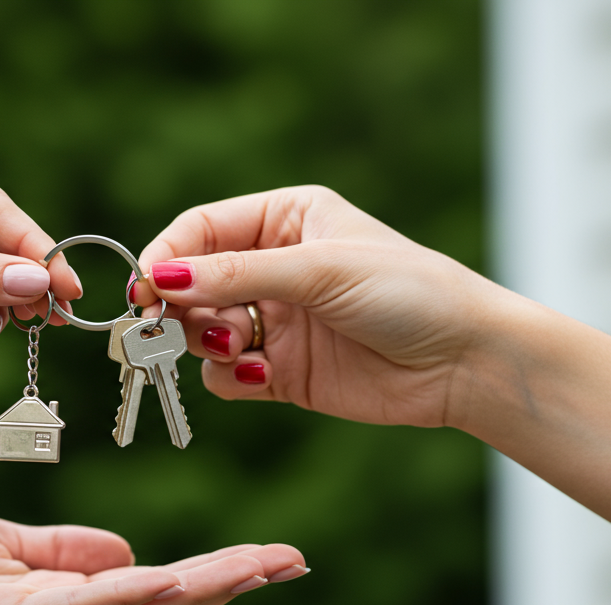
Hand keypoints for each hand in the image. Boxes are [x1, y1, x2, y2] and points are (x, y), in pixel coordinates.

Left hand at [0, 504, 308, 604]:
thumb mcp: (5, 542)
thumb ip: (66, 552)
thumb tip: (133, 554)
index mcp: (62, 604)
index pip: (155, 588)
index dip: (215, 575)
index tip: (271, 556)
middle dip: (229, 584)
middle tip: (292, 564)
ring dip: (199, 590)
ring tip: (258, 569)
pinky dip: (125, 596)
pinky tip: (169, 581)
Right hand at [132, 185, 610, 544]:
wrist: (466, 361)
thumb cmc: (409, 292)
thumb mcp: (320, 271)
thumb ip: (237, 276)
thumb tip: (161, 279)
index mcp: (285, 219)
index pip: (201, 230)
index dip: (167, 257)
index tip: (144, 289)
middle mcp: (274, 268)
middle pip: (192, 284)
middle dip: (176, 307)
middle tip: (161, 330)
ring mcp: (277, 322)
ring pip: (203, 332)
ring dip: (203, 343)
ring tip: (231, 349)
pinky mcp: (283, 373)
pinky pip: (228, 376)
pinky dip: (231, 379)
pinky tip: (261, 377)